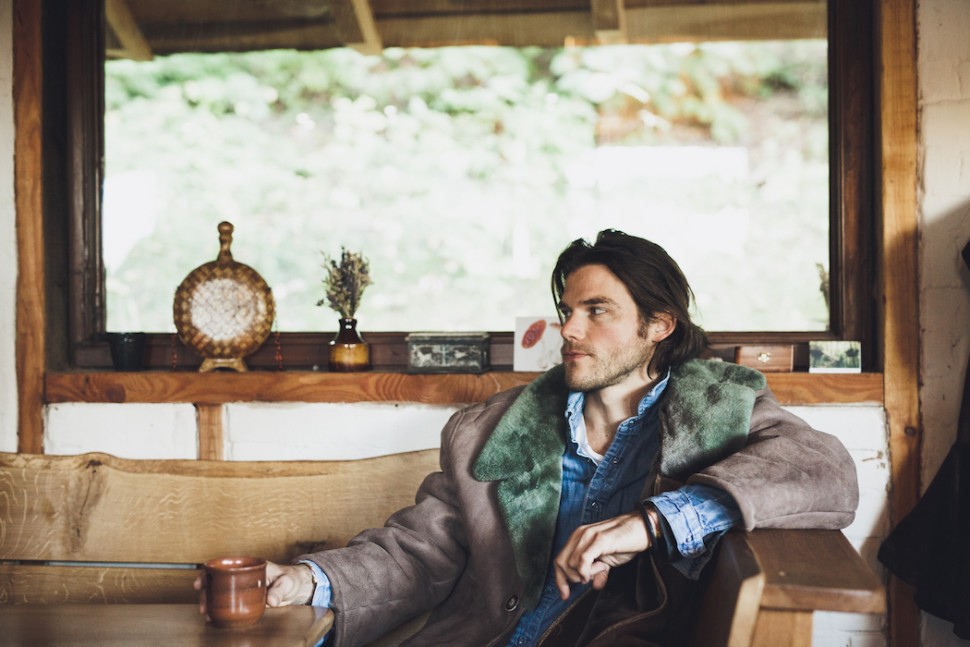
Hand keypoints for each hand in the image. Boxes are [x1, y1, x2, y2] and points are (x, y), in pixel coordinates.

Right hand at [194, 561, 315, 617]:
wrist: (295, 588)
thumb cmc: (290, 579)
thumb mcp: (286, 582)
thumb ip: (279, 590)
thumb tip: (271, 600)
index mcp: (248, 567)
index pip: (225, 566)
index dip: (209, 573)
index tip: (201, 581)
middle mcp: (241, 577)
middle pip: (217, 582)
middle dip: (206, 593)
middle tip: (203, 605)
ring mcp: (241, 589)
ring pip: (220, 595)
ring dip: (210, 603)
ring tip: (207, 614)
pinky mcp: (244, 601)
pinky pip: (229, 605)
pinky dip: (220, 612)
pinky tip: (213, 619)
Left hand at [552, 511, 650, 599]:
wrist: (643, 529)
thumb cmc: (626, 542)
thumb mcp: (608, 560)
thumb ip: (599, 572)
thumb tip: (595, 586)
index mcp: (578, 537)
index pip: (559, 560)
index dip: (560, 580)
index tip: (565, 595)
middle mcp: (580, 534)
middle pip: (561, 563)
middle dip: (571, 579)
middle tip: (588, 579)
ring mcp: (589, 535)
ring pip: (572, 563)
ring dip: (585, 574)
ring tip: (602, 567)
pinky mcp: (599, 540)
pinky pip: (583, 560)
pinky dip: (586, 571)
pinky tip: (600, 569)